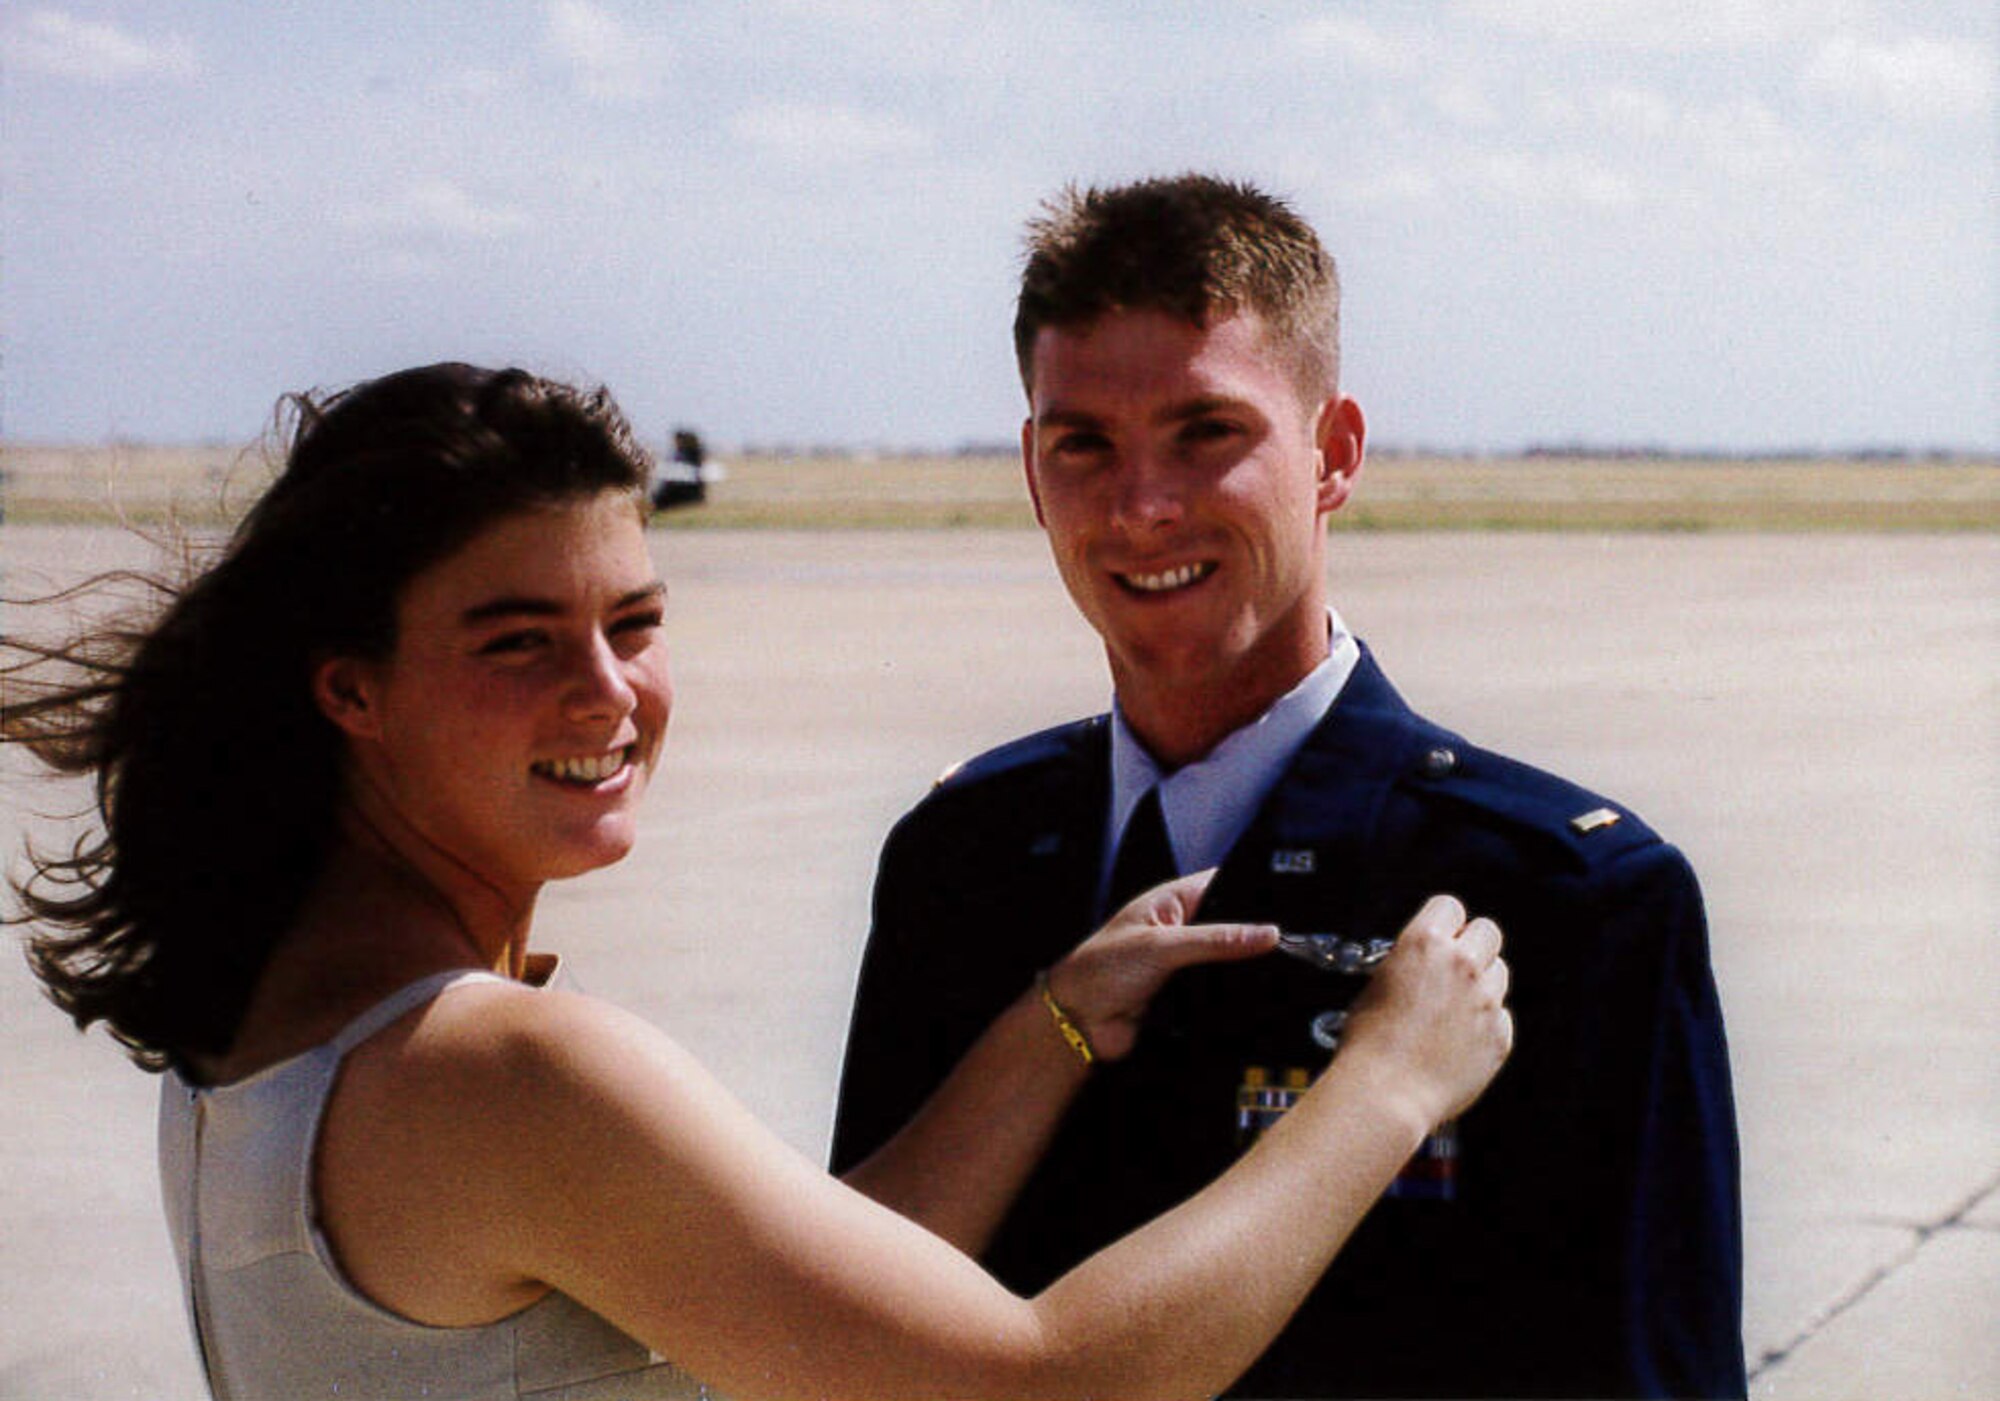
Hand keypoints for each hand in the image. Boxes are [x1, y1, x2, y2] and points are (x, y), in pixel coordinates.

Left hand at [1044, 870, 1278, 1061]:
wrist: (1079, 1022)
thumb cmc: (1099, 970)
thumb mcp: (1162, 946)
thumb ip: (1216, 940)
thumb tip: (1266, 933)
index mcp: (1173, 901)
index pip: (1224, 882)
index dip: (1254, 887)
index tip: (1286, 901)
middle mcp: (1182, 928)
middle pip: (1233, 924)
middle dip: (1253, 934)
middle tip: (1284, 943)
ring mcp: (1186, 961)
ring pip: (1230, 960)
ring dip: (1243, 967)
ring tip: (1270, 969)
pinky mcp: (1189, 993)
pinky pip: (1221, 989)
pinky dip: (1232, 993)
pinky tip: (1249, 997)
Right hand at [1339, 894, 1512, 1129]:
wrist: (1385, 1095)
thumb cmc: (1369, 1042)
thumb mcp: (1378, 984)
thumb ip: (1411, 964)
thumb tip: (1425, 965)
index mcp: (1425, 943)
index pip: (1451, 906)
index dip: (1443, 922)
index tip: (1439, 937)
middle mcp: (1462, 965)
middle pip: (1488, 931)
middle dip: (1472, 944)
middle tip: (1454, 967)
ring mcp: (1486, 1001)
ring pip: (1499, 972)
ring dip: (1482, 982)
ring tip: (1453, 1009)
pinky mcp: (1500, 1036)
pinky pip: (1501, 1016)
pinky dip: (1485, 1023)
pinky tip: (1458, 1040)